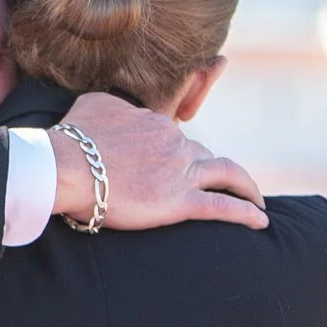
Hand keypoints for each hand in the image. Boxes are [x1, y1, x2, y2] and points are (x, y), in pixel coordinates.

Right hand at [49, 91, 266, 231]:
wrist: (65, 166)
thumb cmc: (71, 139)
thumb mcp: (94, 105)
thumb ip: (114, 105)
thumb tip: (117, 111)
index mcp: (156, 123)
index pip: (178, 136)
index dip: (184, 151)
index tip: (186, 161)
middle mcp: (175, 143)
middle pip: (205, 156)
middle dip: (214, 171)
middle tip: (220, 186)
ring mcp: (179, 172)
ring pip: (227, 174)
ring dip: (245, 187)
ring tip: (255, 200)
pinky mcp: (178, 201)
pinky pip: (223, 207)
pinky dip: (246, 213)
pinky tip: (261, 222)